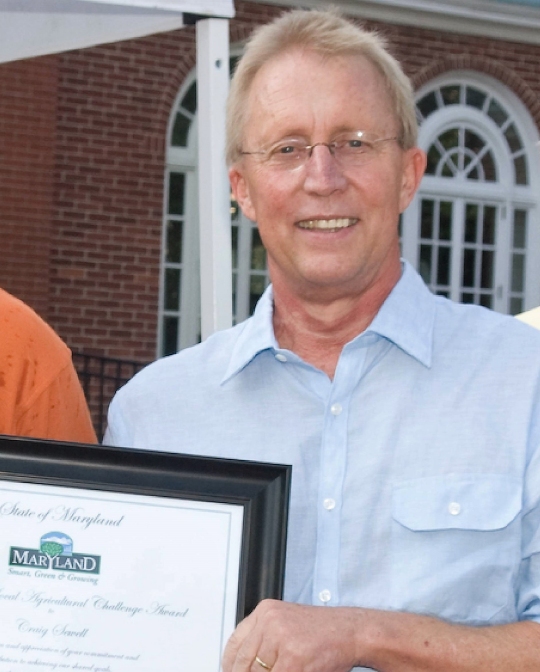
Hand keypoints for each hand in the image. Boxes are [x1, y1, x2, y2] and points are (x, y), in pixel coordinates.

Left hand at [222, 599, 361, 671]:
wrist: (351, 631)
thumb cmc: (322, 631)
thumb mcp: (285, 625)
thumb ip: (263, 640)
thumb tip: (241, 666)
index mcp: (265, 611)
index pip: (234, 645)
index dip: (231, 666)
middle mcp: (270, 621)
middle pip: (243, 663)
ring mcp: (281, 639)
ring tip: (280, 671)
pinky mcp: (293, 659)